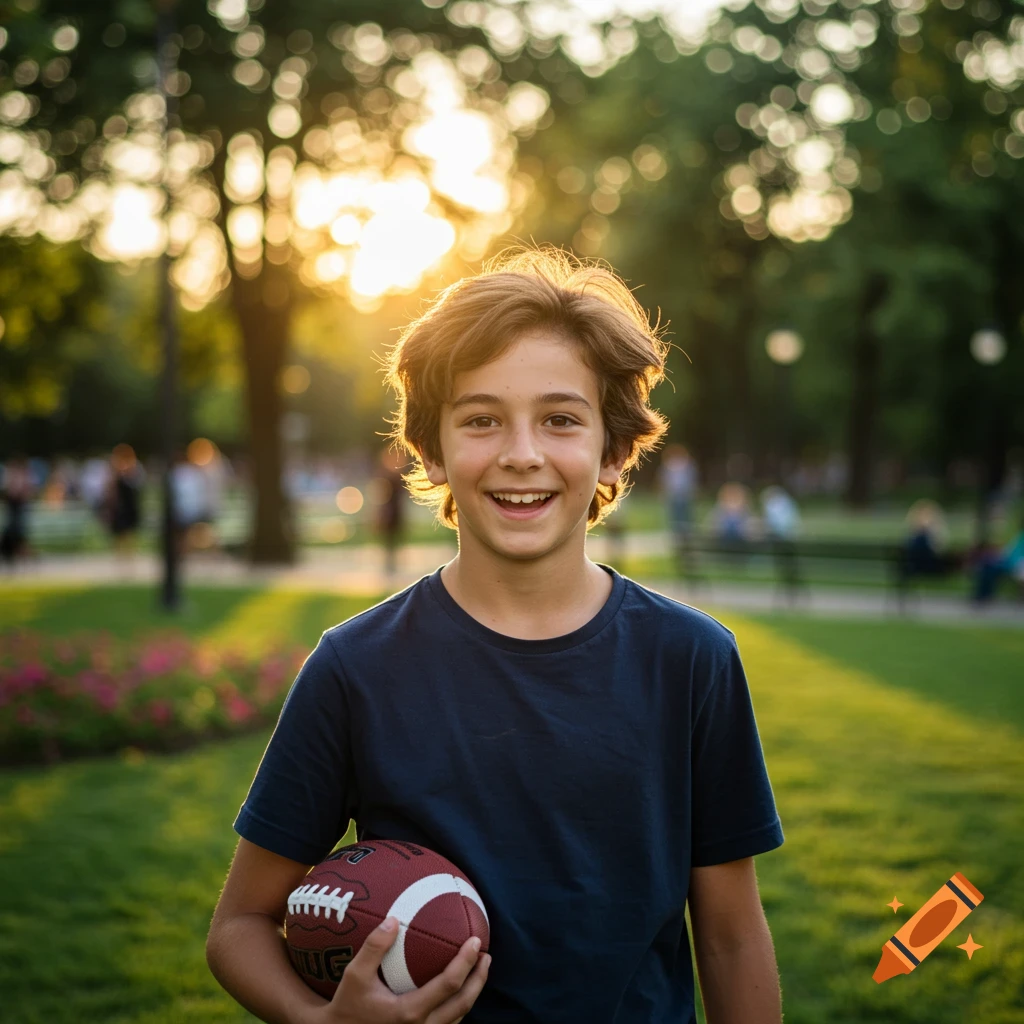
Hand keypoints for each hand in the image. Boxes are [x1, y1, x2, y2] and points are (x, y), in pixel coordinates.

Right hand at [312, 916, 490, 1023]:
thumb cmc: (347, 1005)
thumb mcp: (355, 974)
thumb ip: (374, 947)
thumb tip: (393, 918)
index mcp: (409, 1012)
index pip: (449, 985)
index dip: (465, 963)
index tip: (475, 941)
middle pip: (463, 1003)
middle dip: (479, 979)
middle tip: (485, 955)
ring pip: (458, 1017)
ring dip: (472, 992)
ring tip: (479, 969)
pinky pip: (448, 1023)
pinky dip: (458, 1005)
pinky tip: (458, 988)